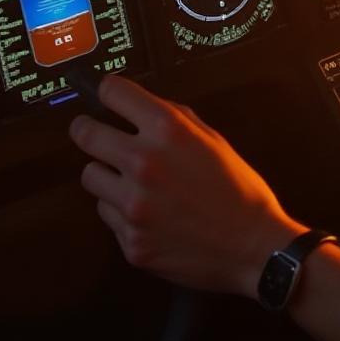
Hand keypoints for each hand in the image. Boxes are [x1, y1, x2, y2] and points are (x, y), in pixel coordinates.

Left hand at [69, 74, 301, 296]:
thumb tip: (138, 108)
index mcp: (169, 131)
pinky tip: (149, 216)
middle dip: (87, 130)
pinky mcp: (131, 241)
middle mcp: (144, 164)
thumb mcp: (214, 141)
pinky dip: (122, 212)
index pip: (112, 92)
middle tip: (91, 133)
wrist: (254, 248)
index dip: (108, 92)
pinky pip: (108, 215)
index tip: (105, 97)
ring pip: (91, 177)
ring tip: (131, 184)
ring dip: (106, 176)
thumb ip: (175, 119)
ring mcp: (134, 206)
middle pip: (84, 134)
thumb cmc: (240, 191)